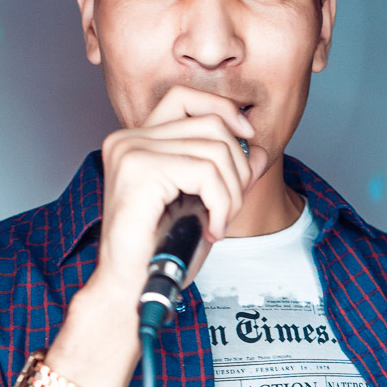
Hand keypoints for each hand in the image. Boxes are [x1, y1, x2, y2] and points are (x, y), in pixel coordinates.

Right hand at [94, 85, 266, 305]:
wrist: (130, 288)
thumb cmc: (160, 252)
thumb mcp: (203, 204)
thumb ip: (229, 173)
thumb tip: (259, 149)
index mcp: (136, 141)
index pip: (186, 98)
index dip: (223, 109)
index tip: (248, 139)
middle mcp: (127, 138)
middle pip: (211, 123)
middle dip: (238, 168)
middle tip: (228, 209)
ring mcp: (130, 151)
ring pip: (215, 149)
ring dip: (231, 193)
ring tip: (219, 223)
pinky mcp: (139, 170)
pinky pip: (205, 172)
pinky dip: (221, 203)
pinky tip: (211, 230)